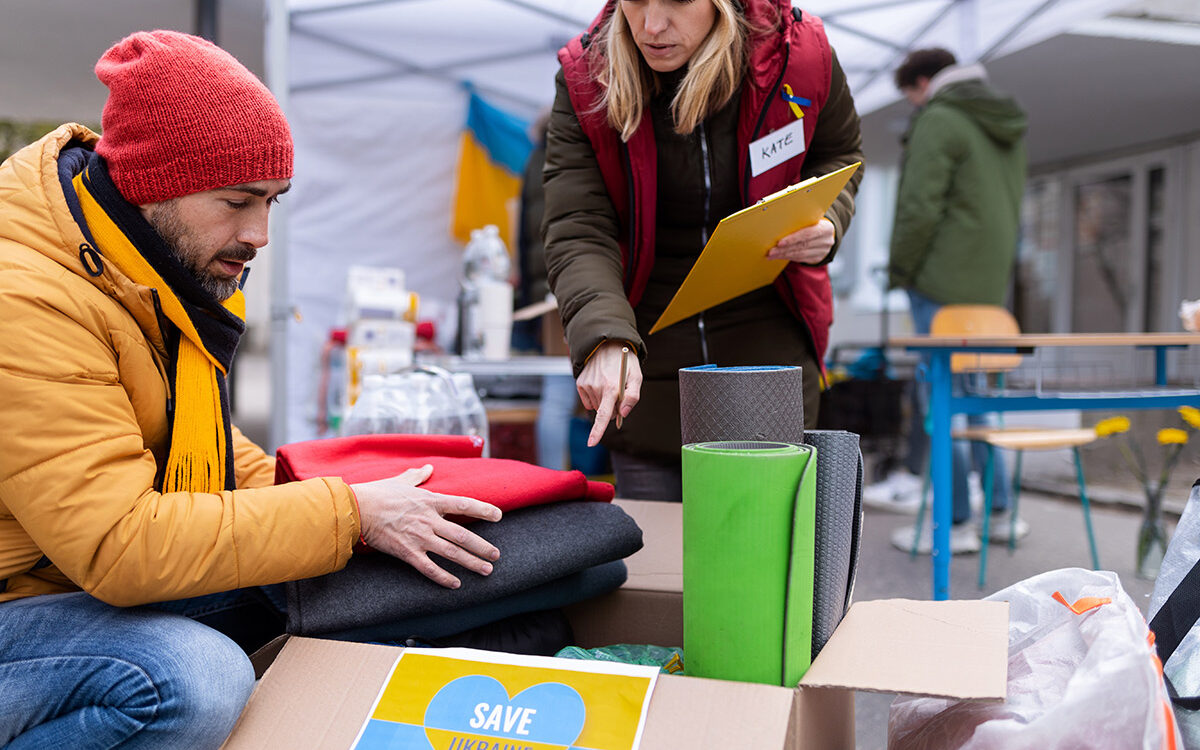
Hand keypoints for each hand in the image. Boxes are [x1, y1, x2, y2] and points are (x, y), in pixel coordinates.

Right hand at [351, 465, 501, 588]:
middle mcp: (429, 519)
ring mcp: (419, 537)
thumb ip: (418, 476)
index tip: (498, 515)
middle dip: (482, 546)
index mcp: (430, 501)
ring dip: (471, 562)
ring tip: (486, 570)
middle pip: (462, 534)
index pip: (463, 504)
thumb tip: (428, 467)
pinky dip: (444, 577)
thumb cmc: (378, 493)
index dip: (483, 509)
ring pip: (451, 552)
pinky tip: (456, 584)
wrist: (357, 508)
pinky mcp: (407, 552)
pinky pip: (429, 567)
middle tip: (496, 556)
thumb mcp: (401, 481)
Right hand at [576, 341, 641, 446]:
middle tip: (619, 393)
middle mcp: (597, 387)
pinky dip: (595, 397)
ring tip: (609, 383)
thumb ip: (632, 398)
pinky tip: (600, 384)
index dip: (597, 431)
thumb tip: (623, 414)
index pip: (603, 415)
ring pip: (596, 406)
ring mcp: (587, 385)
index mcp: (612, 388)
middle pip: (604, 412)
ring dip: (604, 401)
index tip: (591, 443)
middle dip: (613, 408)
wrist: (607, 344)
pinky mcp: (580, 383)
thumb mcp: (637, 378)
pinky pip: (588, 400)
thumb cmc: (625, 363)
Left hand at [766, 218, 834, 263]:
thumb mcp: (811, 219)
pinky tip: (778, 256)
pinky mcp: (816, 258)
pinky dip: (787, 257)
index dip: (793, 238)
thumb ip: (800, 221)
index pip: (807, 234)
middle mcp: (826, 241)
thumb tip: (779, 223)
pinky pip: (800, 259)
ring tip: (771, 254)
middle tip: (771, 251)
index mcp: (826, 228)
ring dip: (783, 254)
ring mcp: (822, 251)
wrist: (826, 234)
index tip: (779, 243)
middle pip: (802, 245)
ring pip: (799, 254)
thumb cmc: (813, 223)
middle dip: (784, 249)